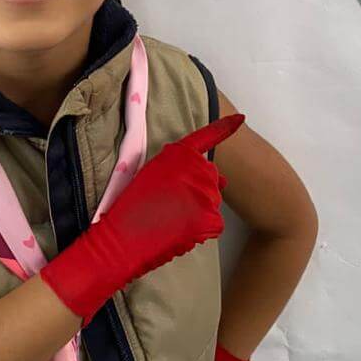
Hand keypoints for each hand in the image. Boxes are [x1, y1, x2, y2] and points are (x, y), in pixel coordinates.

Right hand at [40, 113, 245, 325]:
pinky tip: (179, 230)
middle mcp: (196, 169)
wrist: (121, 241)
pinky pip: (214, 222)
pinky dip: (201, 227)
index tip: (239, 119)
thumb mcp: (149, 174)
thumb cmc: (129, 208)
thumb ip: (178, 168)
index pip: (205, 138)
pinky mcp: (210, 219)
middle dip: (199, 188)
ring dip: (199, 209)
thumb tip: (213, 177)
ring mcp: (205, 194)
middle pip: (210, 177)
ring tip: (170, 219)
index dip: (223, 128)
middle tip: (172, 204)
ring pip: (212, 201)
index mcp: (178, 154)